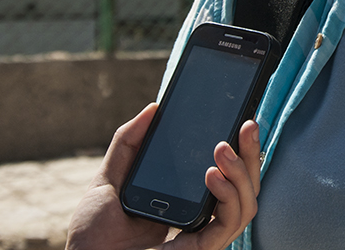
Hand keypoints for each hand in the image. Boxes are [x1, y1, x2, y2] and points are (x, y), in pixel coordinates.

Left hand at [66, 104, 261, 249]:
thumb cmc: (93, 234)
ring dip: (242, 172)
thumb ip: (128, 144)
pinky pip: (228, 223)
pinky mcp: (199, 249)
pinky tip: (213, 175)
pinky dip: (228, 196)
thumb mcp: (109, 180)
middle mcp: (201, 218)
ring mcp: (203, 235)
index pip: (228, 175)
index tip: (243, 120)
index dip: (242, 150)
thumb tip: (152, 108)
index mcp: (188, 201)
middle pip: (245, 186)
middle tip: (248, 124)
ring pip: (246, 203)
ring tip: (222, 148)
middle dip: (252, 153)